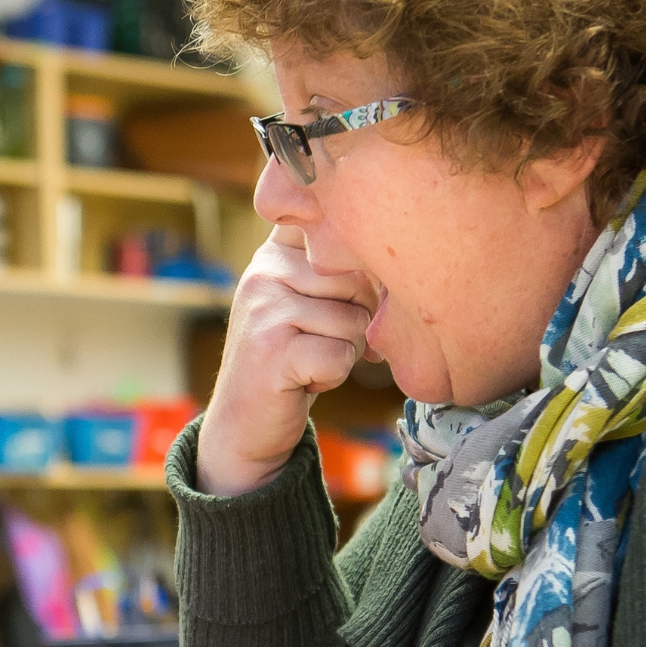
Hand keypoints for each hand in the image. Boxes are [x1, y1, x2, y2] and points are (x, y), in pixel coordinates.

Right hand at [195, 225, 375, 495]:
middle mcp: (264, 271)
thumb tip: (401, 268)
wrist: (244, 423)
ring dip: (344, 352)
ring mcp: (264, 309)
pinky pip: (341, 356)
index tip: (343, 285)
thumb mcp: (307, 301)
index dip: (357, 257)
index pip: (334, 223)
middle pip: (359, 281)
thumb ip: (340, 270)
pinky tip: (303, 379)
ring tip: (308, 360)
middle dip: (357, 321)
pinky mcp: (272, 351)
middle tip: (319, 343)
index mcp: (275, 251)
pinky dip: (333, 376)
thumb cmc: (292, 359)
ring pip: (355, 322)